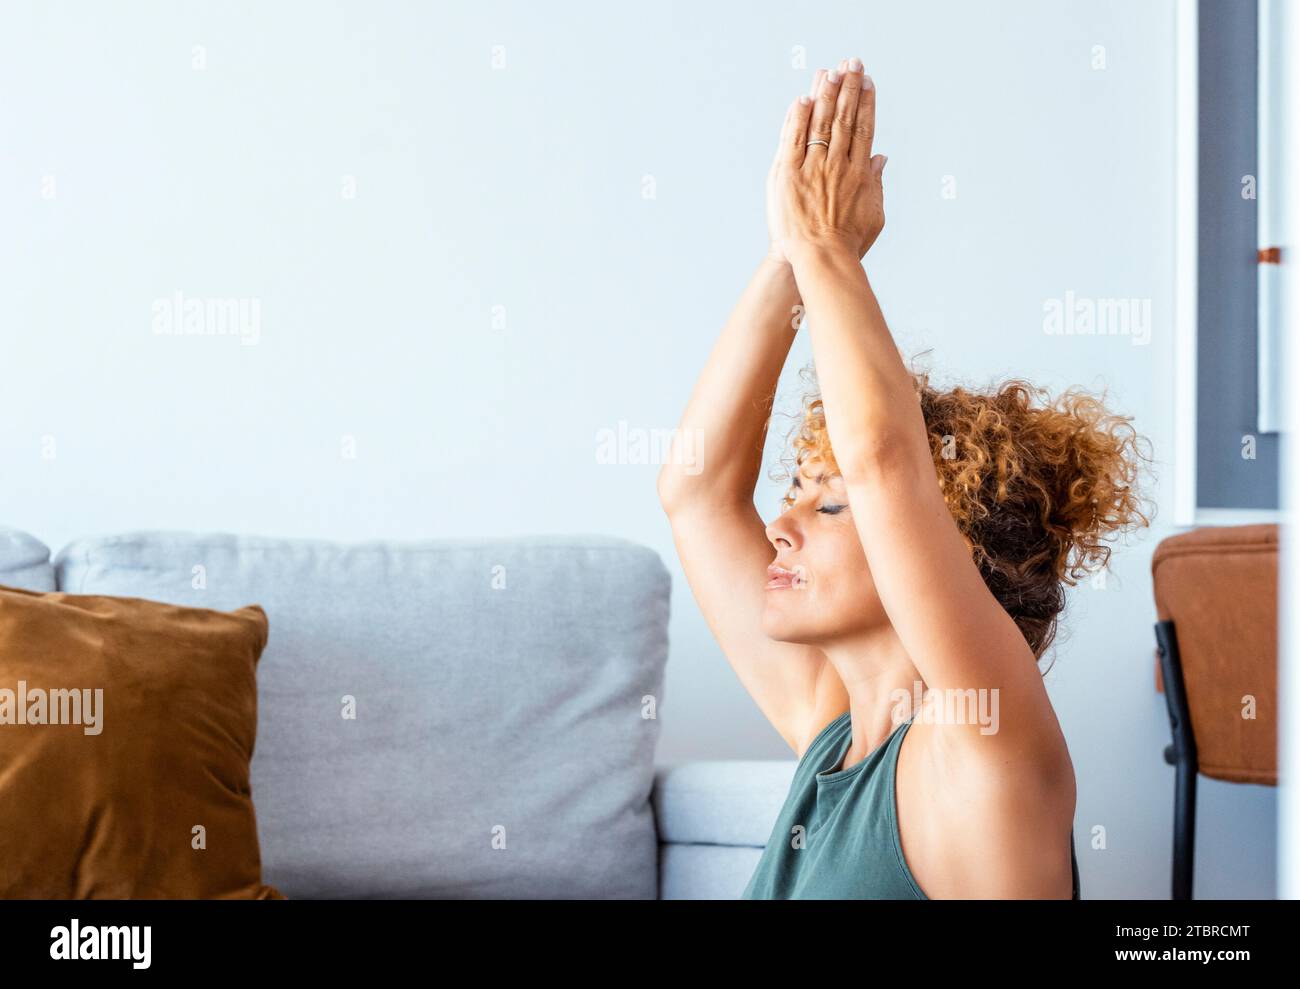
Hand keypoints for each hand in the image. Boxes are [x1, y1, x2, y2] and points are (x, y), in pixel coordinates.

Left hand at [767, 57, 886, 264]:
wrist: (820, 260)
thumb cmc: (848, 243)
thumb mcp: (874, 214)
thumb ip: (877, 183)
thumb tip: (881, 158)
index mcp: (860, 172)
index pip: (864, 127)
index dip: (866, 101)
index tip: (867, 80)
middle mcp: (837, 164)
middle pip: (844, 117)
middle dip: (848, 86)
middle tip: (851, 62)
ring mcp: (812, 167)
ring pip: (820, 122)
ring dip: (825, 93)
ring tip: (829, 71)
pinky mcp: (788, 174)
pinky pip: (793, 139)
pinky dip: (797, 118)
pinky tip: (802, 99)